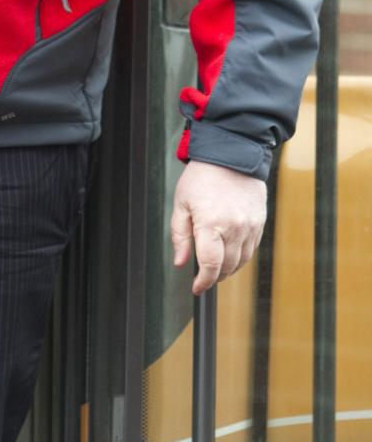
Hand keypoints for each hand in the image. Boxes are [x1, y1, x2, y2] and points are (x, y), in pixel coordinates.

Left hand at [170, 160, 266, 294]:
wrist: (231, 154)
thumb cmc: (202, 177)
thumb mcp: (181, 203)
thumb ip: (180, 236)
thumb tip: (181, 262)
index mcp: (211, 224)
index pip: (210, 265)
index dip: (203, 282)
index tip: (196, 288)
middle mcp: (234, 228)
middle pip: (227, 267)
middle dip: (214, 276)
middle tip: (204, 276)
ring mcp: (250, 226)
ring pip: (242, 261)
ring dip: (229, 268)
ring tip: (216, 266)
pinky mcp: (260, 222)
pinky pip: (252, 248)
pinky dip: (241, 256)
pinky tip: (230, 252)